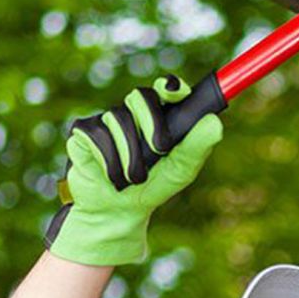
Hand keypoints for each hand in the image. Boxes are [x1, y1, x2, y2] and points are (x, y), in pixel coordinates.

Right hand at [44, 75, 222, 265]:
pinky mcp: (83, 132)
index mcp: (159, 116)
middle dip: (153, 123)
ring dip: (131, 154)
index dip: (170, 86)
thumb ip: (197, 148)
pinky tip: (112, 175)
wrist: (117, 211)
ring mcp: (107, 121)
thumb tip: (215, 123)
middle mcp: (133, 112)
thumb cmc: (152, 187)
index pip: (165, 88)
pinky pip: (97, 134)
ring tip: (135, 178)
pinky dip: (109, 159)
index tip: (174, 92)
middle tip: (161, 149)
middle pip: (141, 96)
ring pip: (119, 118)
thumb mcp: (180, 172)